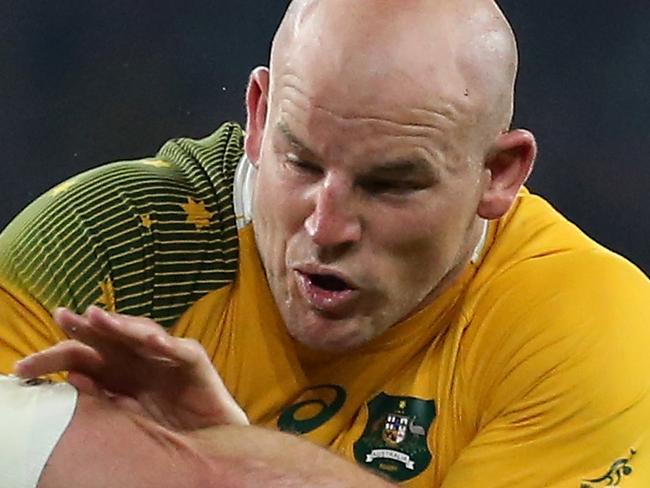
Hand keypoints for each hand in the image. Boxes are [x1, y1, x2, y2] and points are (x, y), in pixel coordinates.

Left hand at [14, 306, 247, 429]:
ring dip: (123, 325)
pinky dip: (169, 346)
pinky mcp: (194, 362)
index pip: (83, 356)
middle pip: (108, 336)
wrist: (209, 443)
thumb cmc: (167, 430)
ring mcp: (166, 357)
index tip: (24, 366)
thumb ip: (103, 397)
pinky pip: (181, 350)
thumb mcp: (125, 416)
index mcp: (117, 373)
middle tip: (62, 318)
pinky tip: (153, 342)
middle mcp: (138, 359)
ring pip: (142, 333)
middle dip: (86, 326)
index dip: (56, 355)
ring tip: (101, 318)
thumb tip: (72, 378)